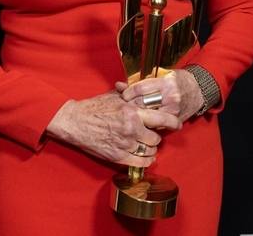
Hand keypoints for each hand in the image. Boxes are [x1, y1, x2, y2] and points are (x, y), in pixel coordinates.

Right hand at [45, 91, 181, 166]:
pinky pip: (140, 163)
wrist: (74, 122)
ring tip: (146, 146)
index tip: (177, 124)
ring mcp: (125, 144)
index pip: (162, 119)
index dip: (173, 123)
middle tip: (151, 135)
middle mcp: (131, 129)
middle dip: (155, 137)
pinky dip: (145, 161)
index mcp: (132, 112)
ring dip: (150, 149)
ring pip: (149, 152)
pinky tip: (144, 157)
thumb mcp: (113, 96)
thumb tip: (139, 88)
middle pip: (156, 138)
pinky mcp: (117, 156)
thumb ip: (129, 94)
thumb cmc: (93, 108)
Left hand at [115, 69, 202, 121]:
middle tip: (123, 106)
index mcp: (165, 83)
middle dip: (130, 105)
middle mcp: (170, 97)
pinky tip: (141, 120)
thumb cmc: (176, 80)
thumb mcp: (159, 76)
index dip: (128, 92)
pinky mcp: (175, 120)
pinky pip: (156, 124)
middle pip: (142, 103)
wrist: (197, 90)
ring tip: (130, 114)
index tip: (123, 95)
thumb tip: (119, 86)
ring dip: (137, 116)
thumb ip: (139, 81)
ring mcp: (173, 110)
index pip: (140, 89)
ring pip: (148, 116)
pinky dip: (147, 123)